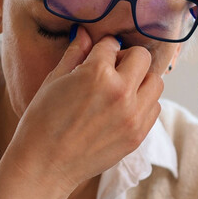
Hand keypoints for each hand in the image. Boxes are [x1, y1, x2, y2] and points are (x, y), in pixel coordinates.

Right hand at [5, 26, 163, 196]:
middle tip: (111, 70)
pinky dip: (143, 103)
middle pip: (142, 57)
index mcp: (97, 73)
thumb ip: (75, 54)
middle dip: (127, 59)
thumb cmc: (42, 122)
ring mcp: (133, 116)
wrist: (44, 165)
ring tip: (120, 90)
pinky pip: (154, 108)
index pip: (112, 44)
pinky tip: (123, 109)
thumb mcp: (54, 80)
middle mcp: (121, 92)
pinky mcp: (137, 135)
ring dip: (140, 80)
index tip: (95, 56)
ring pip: (155, 81)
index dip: (101, 49)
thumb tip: (85, 33)